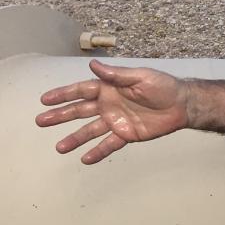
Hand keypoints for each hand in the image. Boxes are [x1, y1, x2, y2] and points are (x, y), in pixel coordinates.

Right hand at [36, 59, 188, 163]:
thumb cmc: (163, 86)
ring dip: (74, 139)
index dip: (63, 95)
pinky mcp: (127, 134)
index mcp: (109, 88)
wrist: (182, 105)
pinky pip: (109, 144)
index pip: (81, 91)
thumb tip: (92, 65)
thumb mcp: (140, 76)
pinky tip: (85, 159)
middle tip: (40, 121)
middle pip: (79, 111)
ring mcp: (116, 120)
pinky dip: (98, 152)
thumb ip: (116, 74)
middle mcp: (108, 105)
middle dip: (60, 116)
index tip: (44, 100)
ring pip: (90, 131)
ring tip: (59, 148)